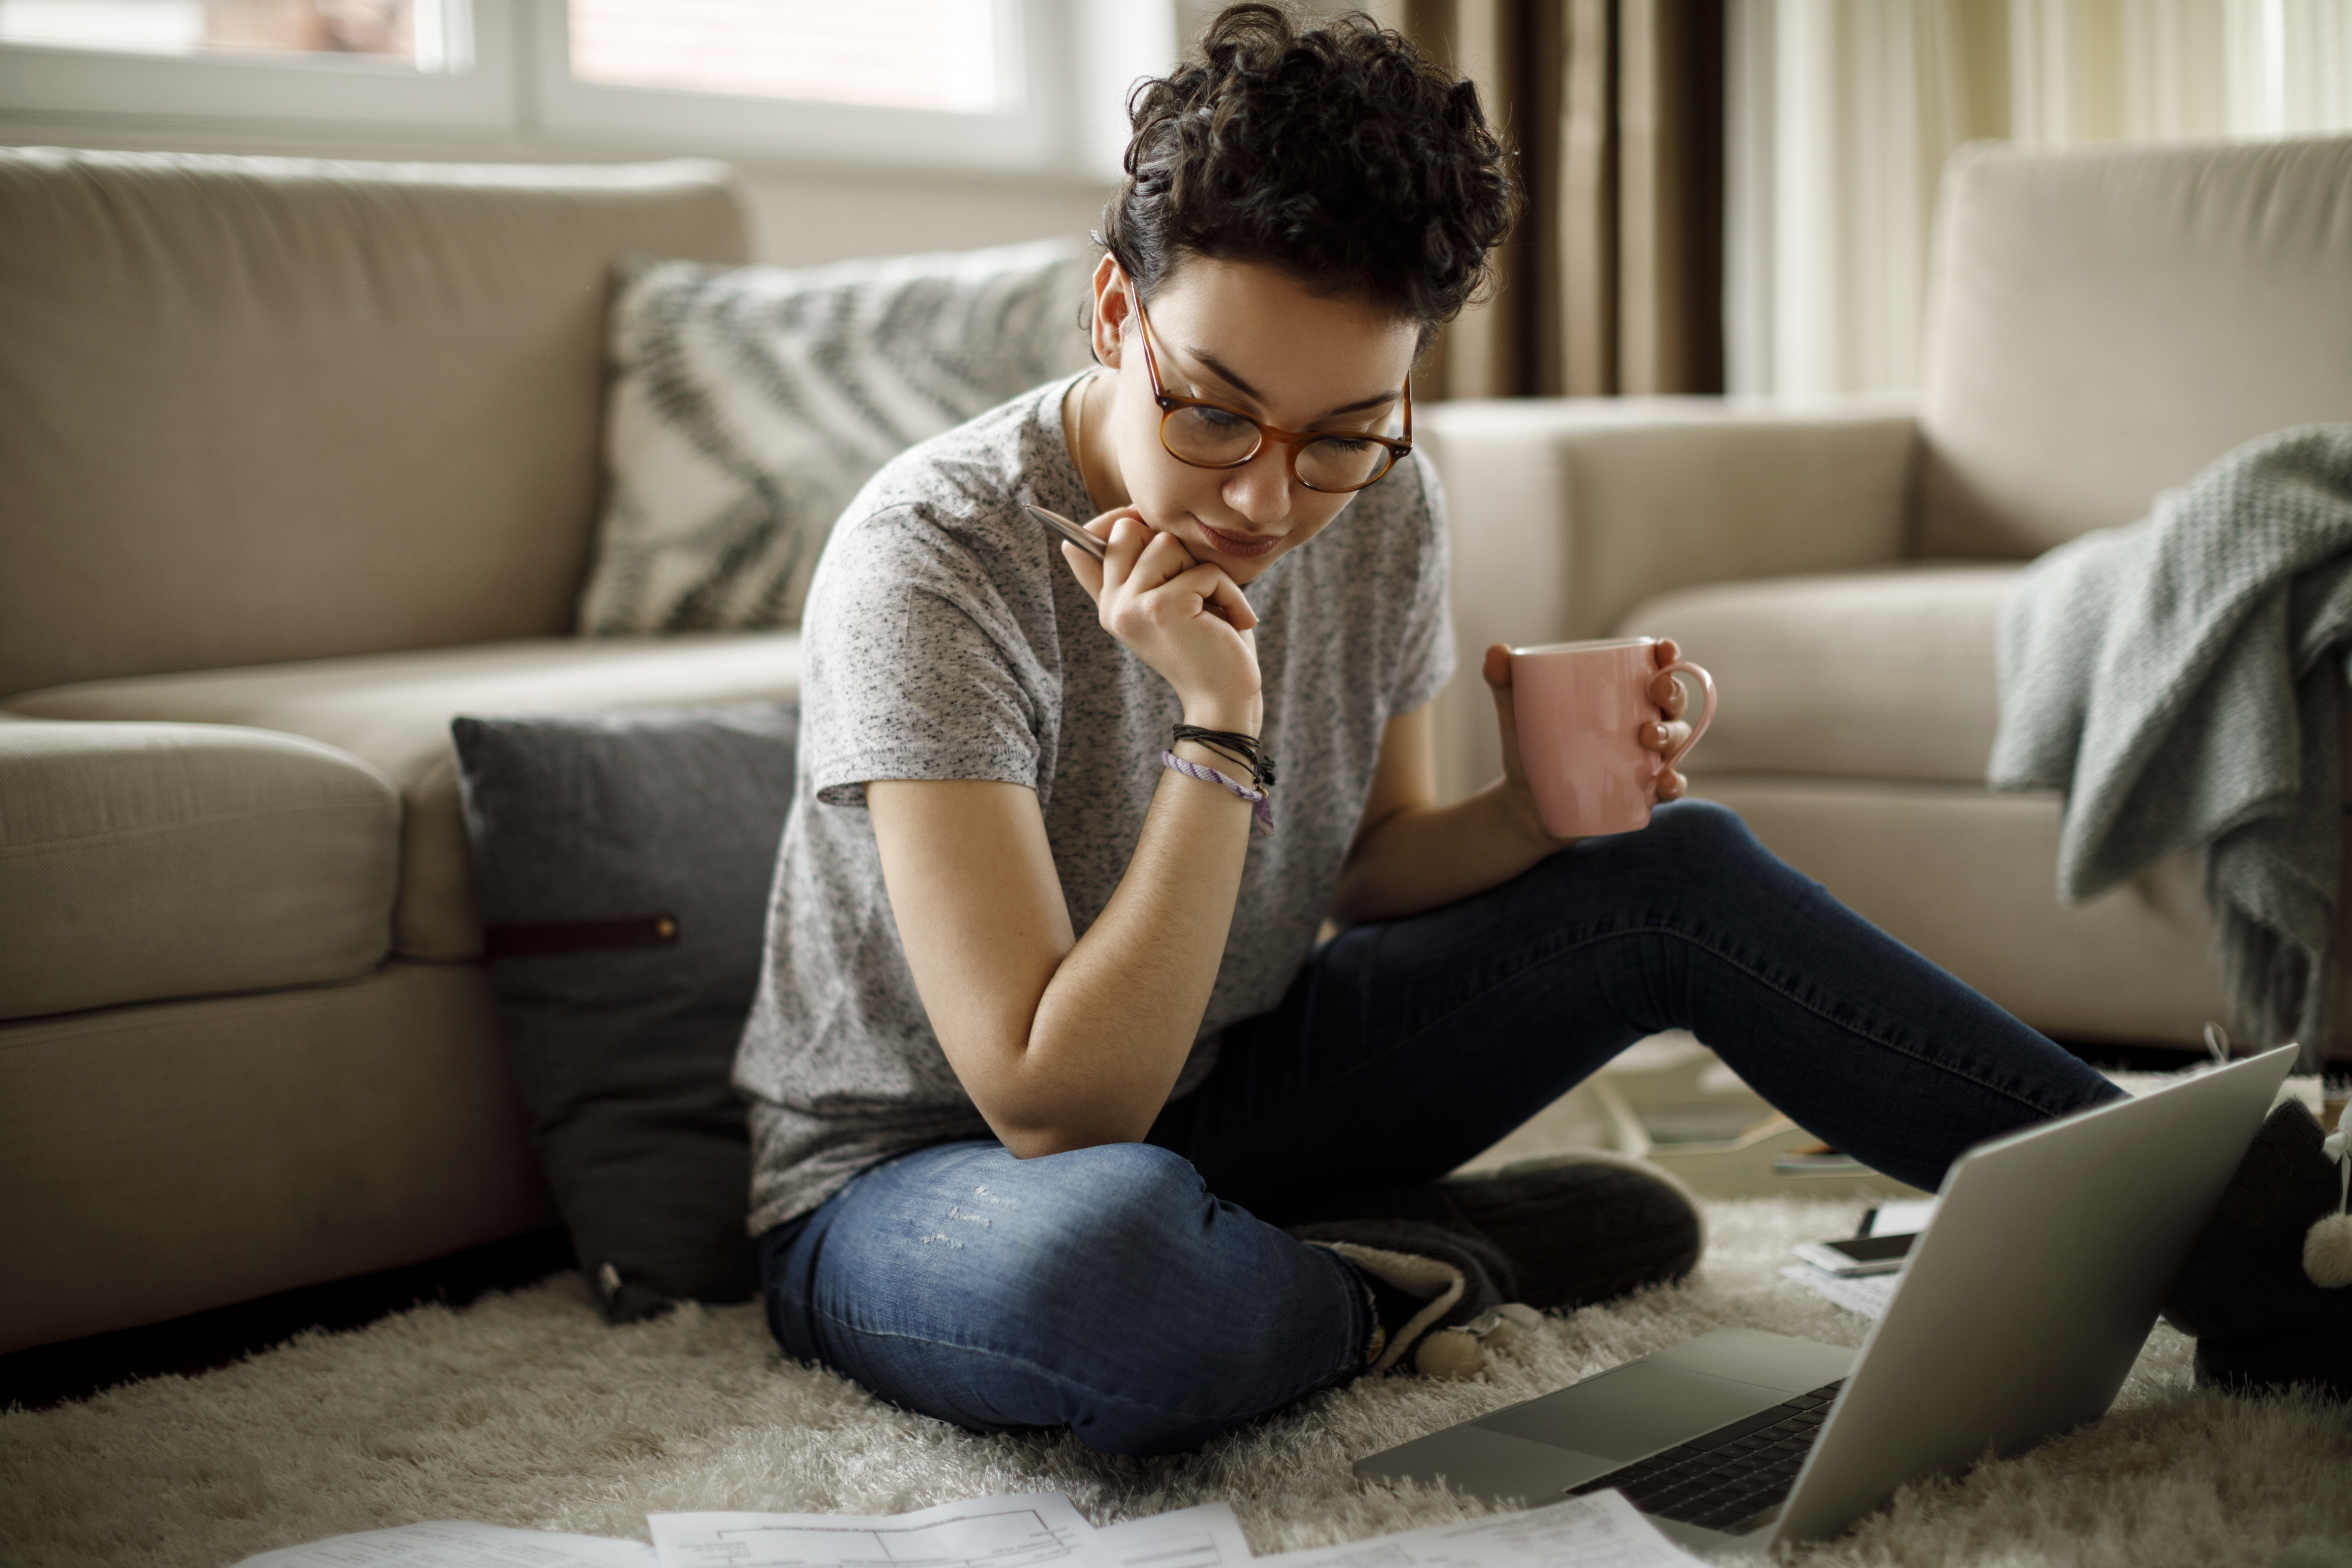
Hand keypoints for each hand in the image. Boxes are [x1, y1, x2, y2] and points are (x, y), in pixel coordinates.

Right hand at [1062, 508, 1261, 726]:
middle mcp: (1112, 606)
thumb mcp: (1166, 603)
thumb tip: (1092, 532)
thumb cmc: (1207, 646)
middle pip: (1129, 529)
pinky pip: (1203, 570)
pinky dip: (1229, 592)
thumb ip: (1136, 572)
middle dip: (1172, 547)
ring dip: (1205, 572)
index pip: (1083, 545)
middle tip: (1193, 587)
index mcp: (1109, 604)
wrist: (1225, 700)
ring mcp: (1131, 607)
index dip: (1114, 521)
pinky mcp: (1161, 608)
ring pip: (1167, 543)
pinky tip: (1232, 622)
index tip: (1143, 525)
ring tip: (1214, 607)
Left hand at [1481, 637, 1694, 845]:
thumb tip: (1496, 651)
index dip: (1667, 656)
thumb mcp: (1517, 714)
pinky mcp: (1642, 791)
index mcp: (1623, 695)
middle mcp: (1644, 722)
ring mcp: (1646, 758)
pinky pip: (1670, 786)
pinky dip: (1674, 784)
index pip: (1654, 669)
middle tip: (1656, 692)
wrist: (1524, 802)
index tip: (1663, 648)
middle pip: (1673, 702)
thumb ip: (1506, 682)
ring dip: (1671, 736)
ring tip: (1649, 737)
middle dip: (1673, 692)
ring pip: (1677, 741)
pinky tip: (1664, 783)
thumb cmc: (1531, 747)